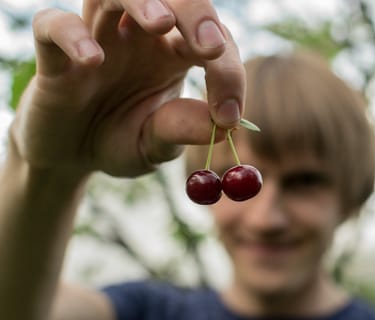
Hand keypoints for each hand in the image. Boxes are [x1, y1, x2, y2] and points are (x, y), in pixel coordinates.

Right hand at [9, 0, 244, 177]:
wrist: (71, 156)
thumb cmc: (120, 140)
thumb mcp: (157, 144)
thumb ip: (183, 131)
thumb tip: (225, 127)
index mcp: (174, 55)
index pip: (212, 40)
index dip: (228, 70)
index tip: (230, 114)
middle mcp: (139, 37)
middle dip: (196, 13)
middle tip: (211, 46)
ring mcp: (97, 39)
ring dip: (141, 0)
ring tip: (161, 23)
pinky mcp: (54, 56)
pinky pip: (52, 25)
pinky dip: (72, 34)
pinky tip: (93, 60)